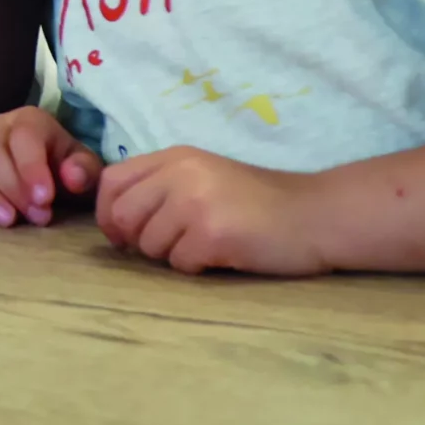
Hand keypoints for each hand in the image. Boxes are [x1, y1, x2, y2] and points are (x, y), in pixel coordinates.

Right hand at [0, 106, 100, 227]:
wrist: (47, 174)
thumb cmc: (65, 170)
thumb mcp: (86, 169)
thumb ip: (84, 170)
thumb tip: (71, 176)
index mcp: (28, 121)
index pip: (24, 137)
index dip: (32, 168)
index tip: (45, 199)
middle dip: (13, 188)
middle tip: (36, 218)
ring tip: (6, 221)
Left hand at [94, 146, 330, 274]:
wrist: (316, 215)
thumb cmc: (260, 203)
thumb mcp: (205, 177)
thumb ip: (163, 187)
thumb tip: (117, 220)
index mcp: (175, 157)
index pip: (112, 181)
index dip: (108, 213)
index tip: (122, 236)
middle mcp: (180, 173)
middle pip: (123, 215)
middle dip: (136, 241)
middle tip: (168, 248)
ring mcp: (196, 202)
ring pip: (148, 244)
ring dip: (170, 256)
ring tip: (203, 248)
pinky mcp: (213, 234)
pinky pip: (179, 263)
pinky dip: (195, 268)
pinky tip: (221, 257)